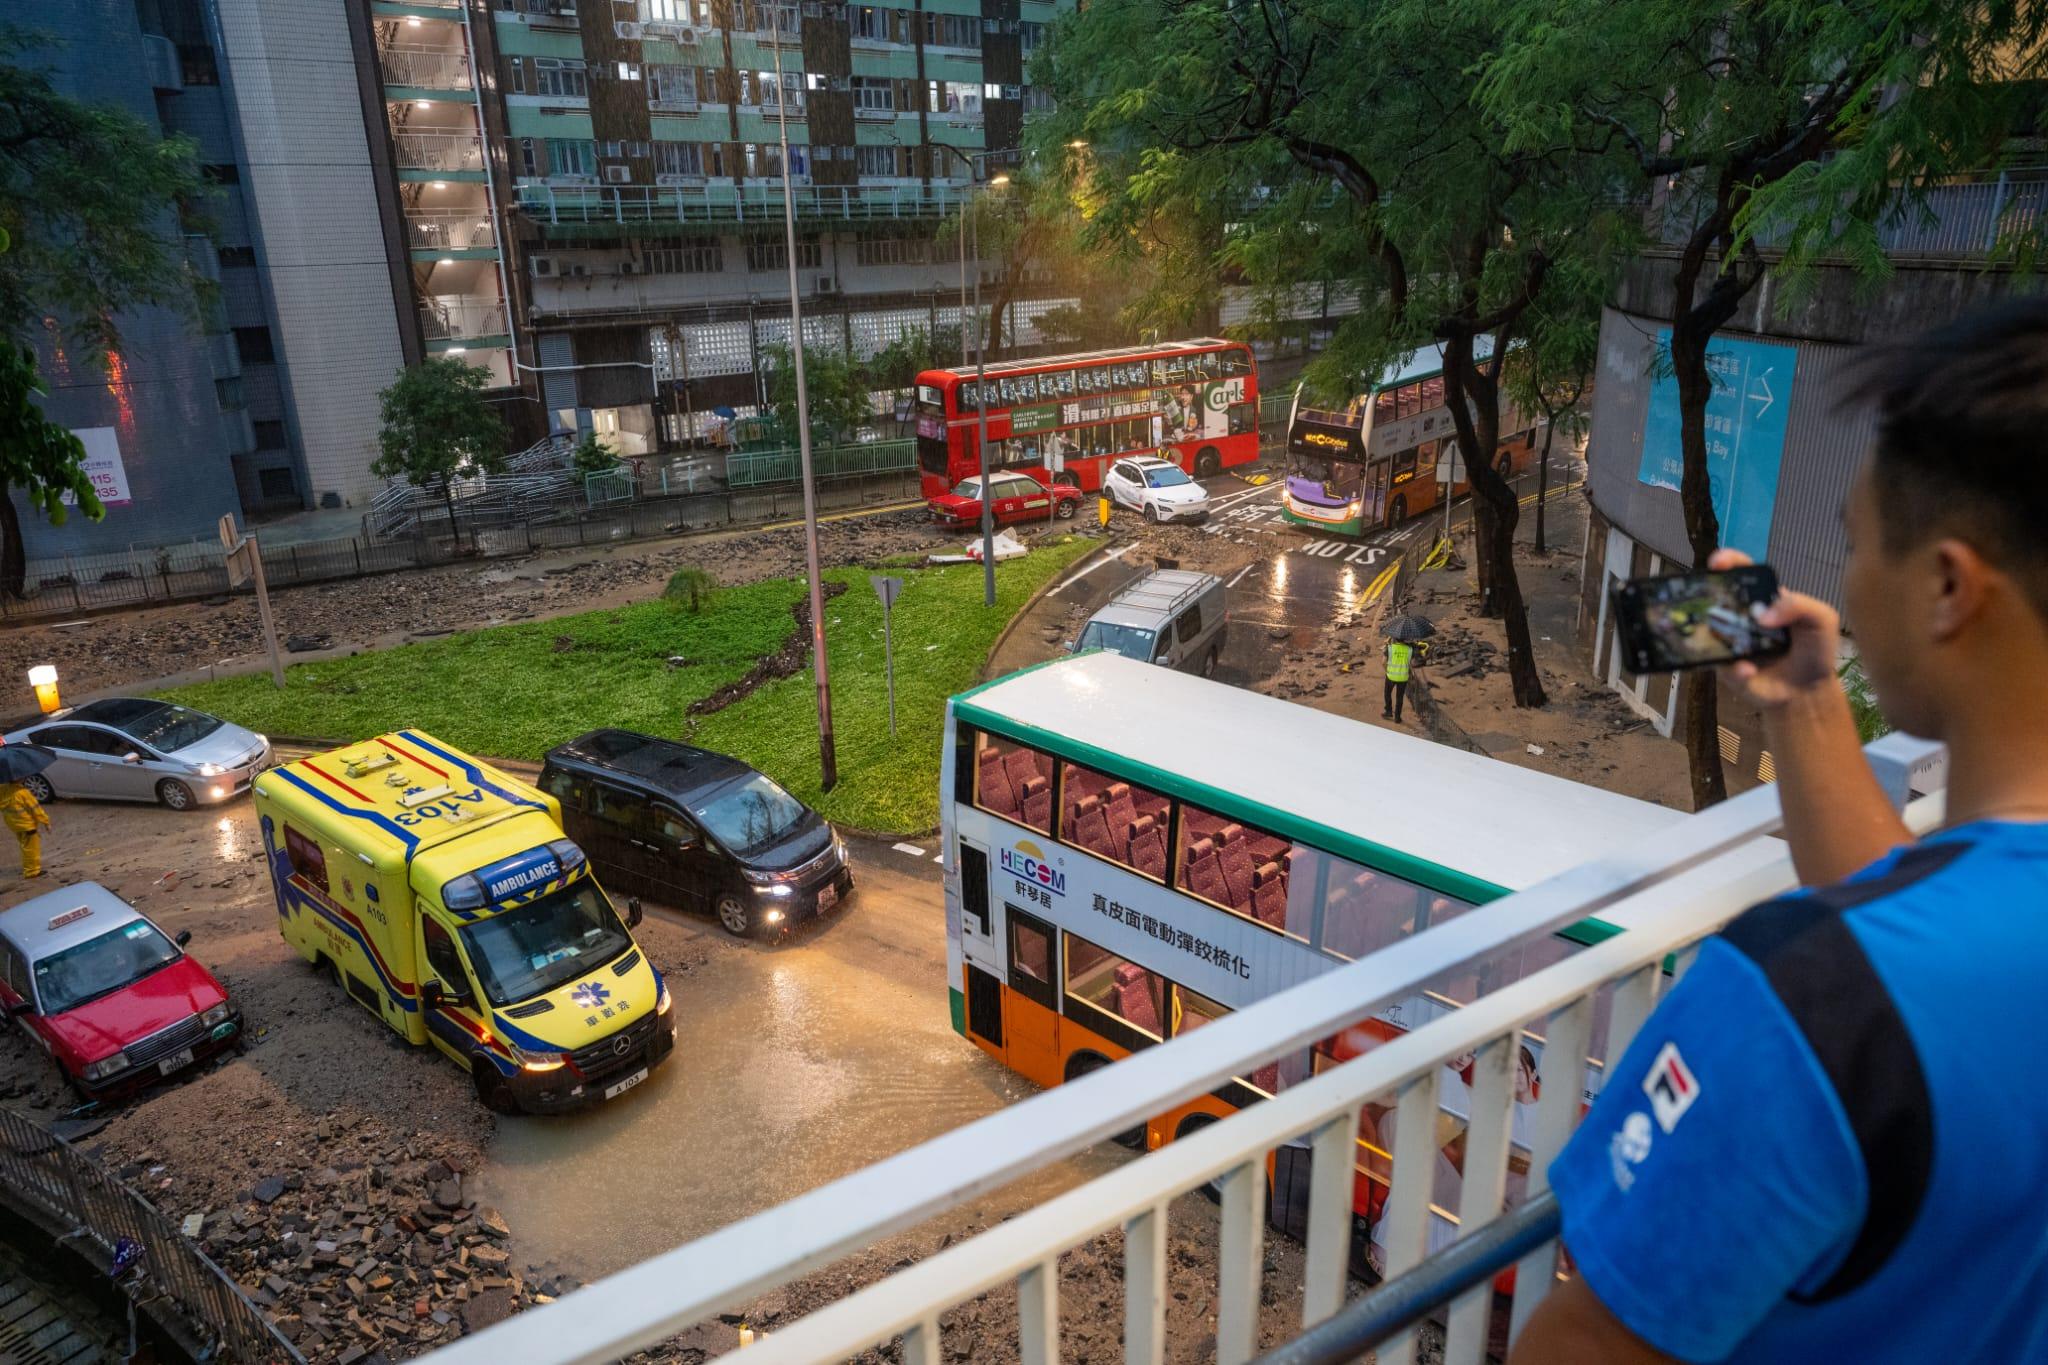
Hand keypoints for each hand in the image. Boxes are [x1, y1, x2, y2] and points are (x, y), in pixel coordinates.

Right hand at [1707, 549, 1839, 708]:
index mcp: (1762, 599)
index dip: (1729, 562)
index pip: (1742, 573)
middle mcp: (1740, 618)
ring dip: (1713, 633)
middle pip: (1717, 598)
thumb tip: (1762, 615)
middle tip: (1707, 597)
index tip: (1718, 562)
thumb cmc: (1815, 649)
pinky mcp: (1727, 669)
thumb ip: (1799, 605)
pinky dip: (1735, 668)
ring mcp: (1730, 643)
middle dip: (1705, 593)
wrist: (1810, 690)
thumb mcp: (1821, 619)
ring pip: (1709, 632)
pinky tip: (1748, 671)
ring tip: (1729, 640)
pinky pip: (1722, 666)